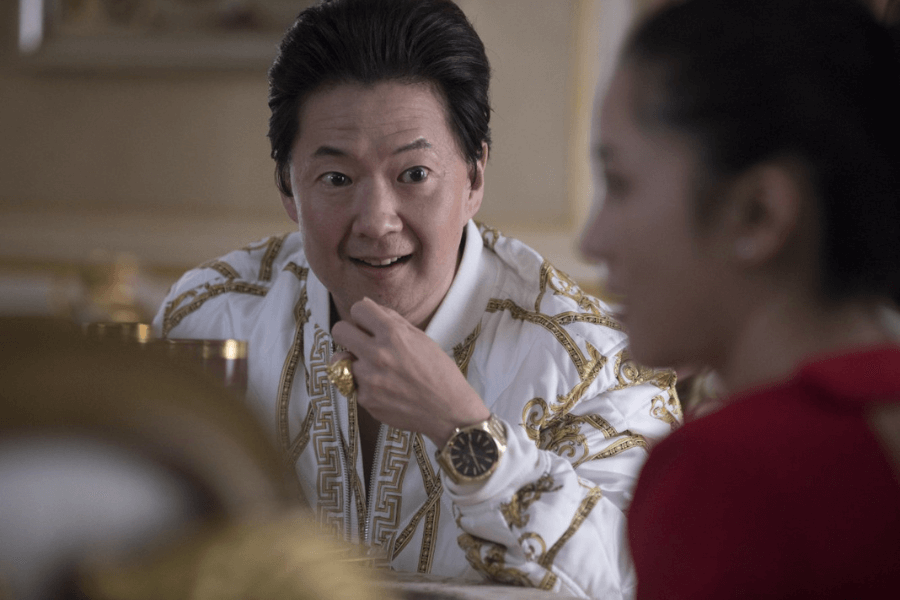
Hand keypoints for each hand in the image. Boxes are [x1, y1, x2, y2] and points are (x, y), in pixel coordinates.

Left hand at [330, 297, 489, 446]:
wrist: (448, 411)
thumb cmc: (439, 373)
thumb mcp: (421, 339)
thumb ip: (393, 321)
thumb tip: (368, 305)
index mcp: (394, 334)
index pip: (358, 308)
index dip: (363, 315)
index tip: (367, 323)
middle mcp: (378, 354)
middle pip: (339, 331)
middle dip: (348, 333)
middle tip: (359, 341)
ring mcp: (369, 379)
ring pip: (340, 360)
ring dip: (353, 361)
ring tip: (372, 368)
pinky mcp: (366, 400)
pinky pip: (352, 384)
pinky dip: (363, 384)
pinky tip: (382, 388)